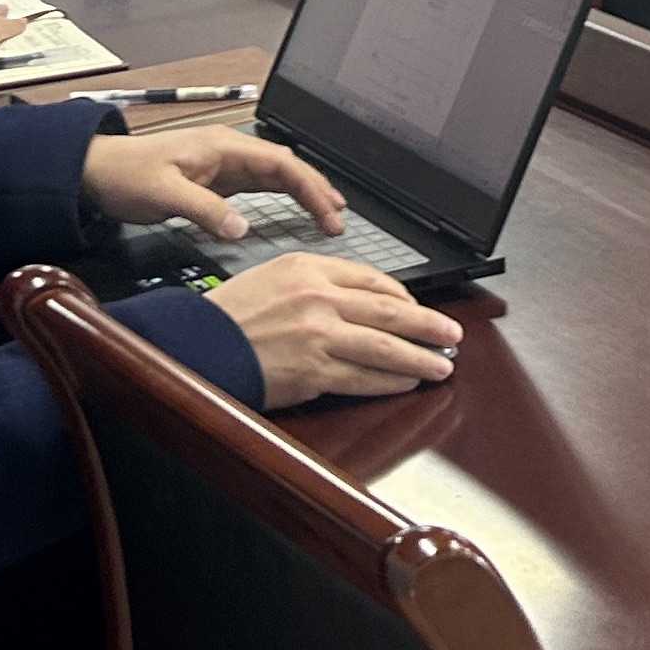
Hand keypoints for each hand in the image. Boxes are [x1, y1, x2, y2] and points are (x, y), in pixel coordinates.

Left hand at [82, 122, 341, 240]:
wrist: (94, 170)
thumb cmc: (125, 174)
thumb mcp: (164, 194)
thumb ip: (205, 211)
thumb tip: (241, 229)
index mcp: (223, 146)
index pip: (281, 163)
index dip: (310, 187)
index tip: (329, 213)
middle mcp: (228, 151)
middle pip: (285, 167)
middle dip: (316, 190)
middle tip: (338, 220)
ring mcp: (223, 164)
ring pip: (275, 176)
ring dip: (303, 193)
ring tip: (329, 215)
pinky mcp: (215, 179)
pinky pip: (259, 186)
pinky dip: (282, 197)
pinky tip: (294, 209)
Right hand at [205, 255, 462, 405]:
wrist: (197, 345)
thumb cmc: (231, 316)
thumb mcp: (273, 277)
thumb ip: (318, 283)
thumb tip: (360, 300)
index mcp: (309, 268)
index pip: (373, 279)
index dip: (405, 296)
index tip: (418, 307)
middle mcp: (318, 297)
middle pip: (389, 310)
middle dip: (428, 324)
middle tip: (452, 333)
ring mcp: (318, 335)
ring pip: (384, 345)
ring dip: (420, 356)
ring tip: (441, 364)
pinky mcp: (313, 370)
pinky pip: (364, 377)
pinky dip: (391, 380)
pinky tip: (407, 382)